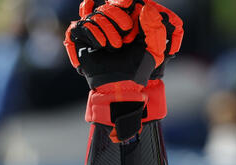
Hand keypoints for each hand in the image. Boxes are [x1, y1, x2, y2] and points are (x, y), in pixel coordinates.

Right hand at [65, 0, 182, 86]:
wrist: (118, 85)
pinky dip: (91, 33)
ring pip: (94, 15)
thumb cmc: (137, 70)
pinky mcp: (80, 37)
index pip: (121, 3)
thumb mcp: (153, 50)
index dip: (121, 1)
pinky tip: (100, 45)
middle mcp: (110, 24)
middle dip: (115, 15)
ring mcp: (94, 30)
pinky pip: (81, 25)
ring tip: (112, 47)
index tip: (126, 2)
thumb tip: (147, 7)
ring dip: (105, 29)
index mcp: (127, 23)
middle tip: (125, 31)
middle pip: (107, 6)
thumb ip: (155, 29)